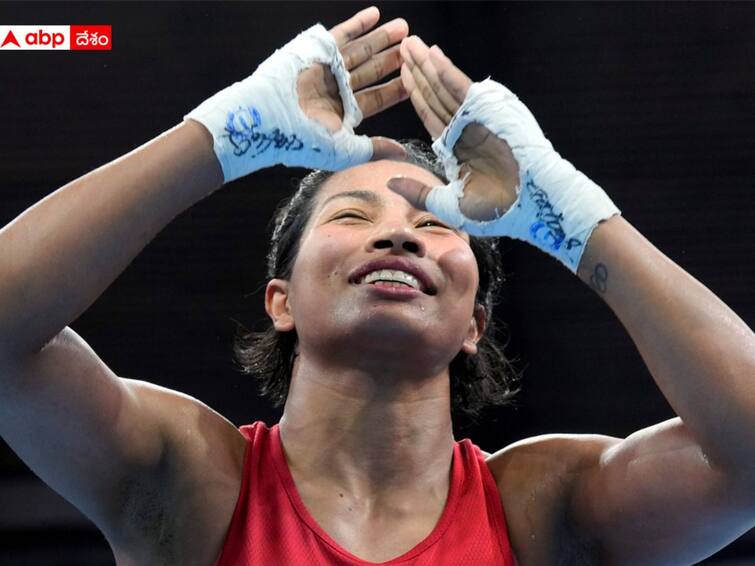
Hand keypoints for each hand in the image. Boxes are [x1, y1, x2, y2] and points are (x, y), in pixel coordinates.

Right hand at [185, 7, 408, 180]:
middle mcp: (336, 89)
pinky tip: (376, 14)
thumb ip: (375, 148)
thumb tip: (403, 154)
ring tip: (404, 29)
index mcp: (342, 113)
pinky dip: (358, 24)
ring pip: (360, 50)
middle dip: (393, 60)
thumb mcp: (345, 150)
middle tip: (414, 48)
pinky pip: (341, 33)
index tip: (416, 80)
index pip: (377, 98)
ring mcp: (326, 67)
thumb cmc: (304, 140)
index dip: (397, 89)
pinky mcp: (316, 49)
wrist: (269, 119)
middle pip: (372, 71)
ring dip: (381, 38)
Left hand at [389, 36, 618, 272]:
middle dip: (417, 71)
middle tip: (401, 47)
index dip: (416, 95)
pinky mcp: (487, 110)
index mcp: (458, 148)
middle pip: (435, 95)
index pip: (431, 115)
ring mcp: (477, 118)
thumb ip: (418, 192)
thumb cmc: (497, 212)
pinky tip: (431, 55)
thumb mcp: (448, 205)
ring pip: (445, 87)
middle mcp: (466, 129)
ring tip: (409, 44)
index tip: (402, 76)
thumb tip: (390, 183)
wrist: (531, 205)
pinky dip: (446, 71)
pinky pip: (462, 88)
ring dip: (427, 65)